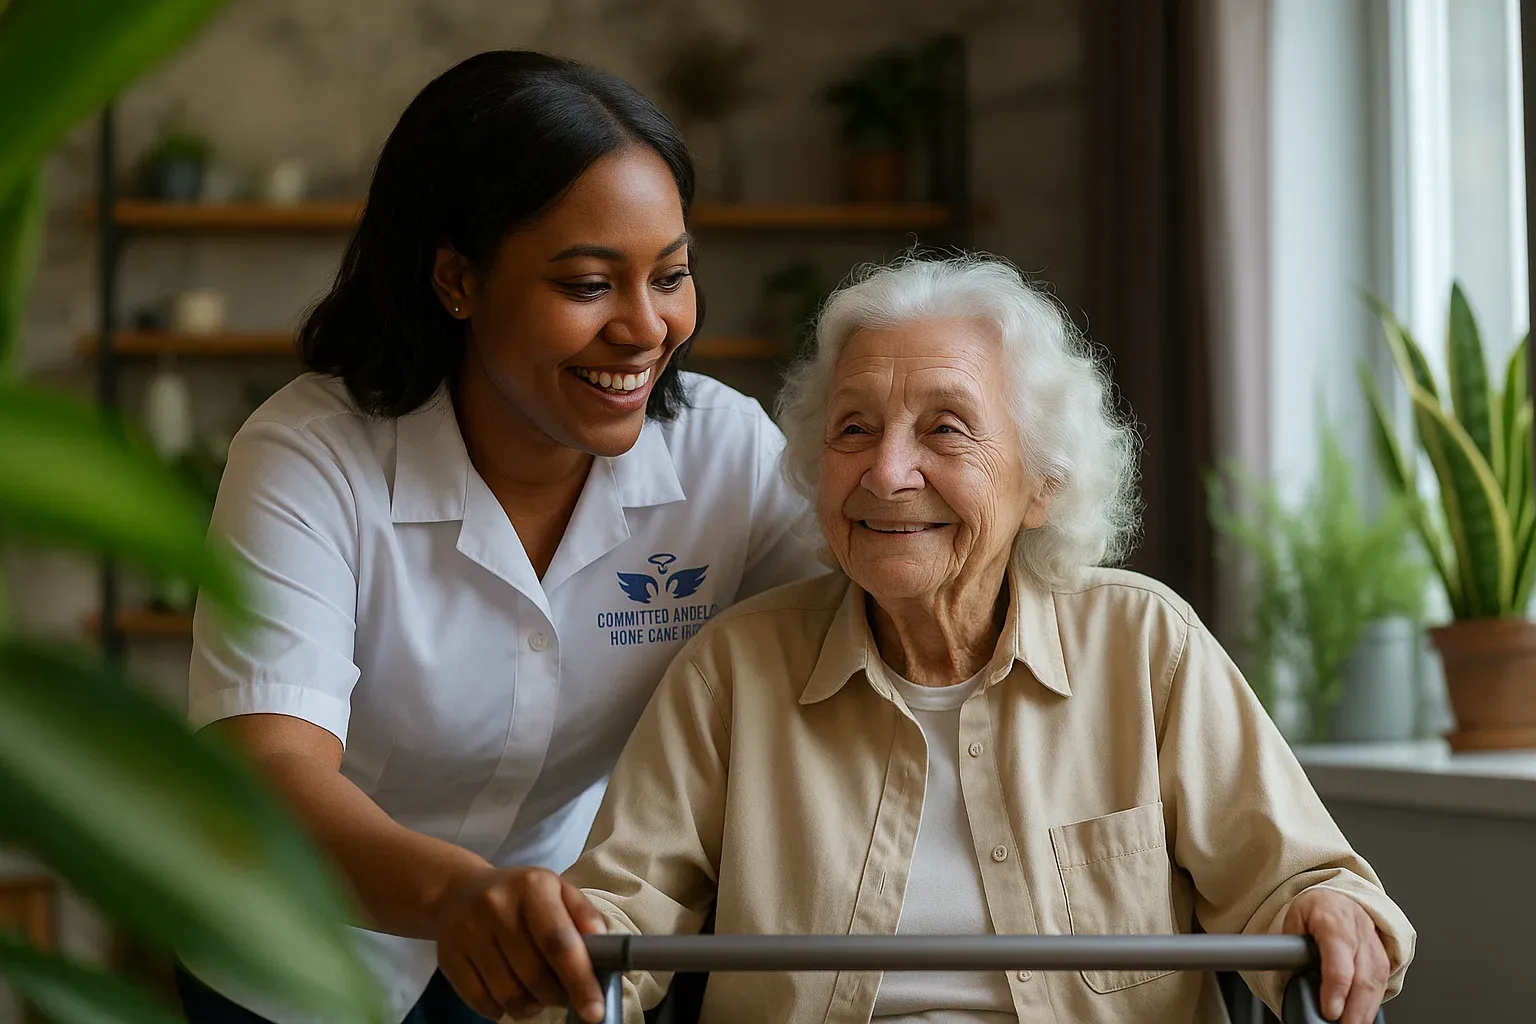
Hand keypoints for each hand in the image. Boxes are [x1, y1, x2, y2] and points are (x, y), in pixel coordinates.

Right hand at [433, 865, 610, 1022]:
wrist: (458, 891)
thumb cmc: (520, 896)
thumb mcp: (557, 891)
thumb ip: (584, 916)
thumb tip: (607, 947)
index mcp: (532, 886)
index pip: (558, 941)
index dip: (579, 980)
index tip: (594, 1010)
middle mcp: (496, 906)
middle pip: (534, 974)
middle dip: (557, 995)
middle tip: (563, 993)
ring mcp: (468, 932)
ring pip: (508, 994)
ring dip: (530, 1005)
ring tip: (537, 994)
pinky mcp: (448, 956)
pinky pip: (481, 1002)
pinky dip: (501, 1009)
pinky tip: (509, 994)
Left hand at [1283, 889, 1389, 1023]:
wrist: (1339, 898)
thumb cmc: (1316, 909)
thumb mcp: (1294, 920)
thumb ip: (1292, 948)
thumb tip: (1287, 979)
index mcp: (1334, 922)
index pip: (1339, 960)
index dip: (1336, 988)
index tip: (1330, 1011)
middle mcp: (1359, 934)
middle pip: (1363, 978)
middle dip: (1354, 1009)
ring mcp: (1374, 946)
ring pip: (1376, 984)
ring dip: (1366, 1011)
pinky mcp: (1383, 958)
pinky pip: (1381, 984)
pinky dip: (1373, 1004)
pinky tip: (1362, 1016)